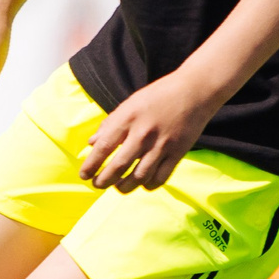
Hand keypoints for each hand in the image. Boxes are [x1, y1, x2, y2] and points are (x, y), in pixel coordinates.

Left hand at [79, 73, 218, 191]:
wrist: (194, 91)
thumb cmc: (158, 96)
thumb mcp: (129, 104)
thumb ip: (109, 124)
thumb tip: (91, 144)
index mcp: (128, 118)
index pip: (103, 147)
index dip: (91, 164)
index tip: (84, 175)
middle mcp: (143, 133)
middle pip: (119, 166)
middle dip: (104, 181)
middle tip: (97, 185)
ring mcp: (162, 145)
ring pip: (139, 176)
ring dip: (125, 187)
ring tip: (118, 187)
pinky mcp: (178, 153)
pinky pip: (161, 177)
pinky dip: (149, 185)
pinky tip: (142, 184)